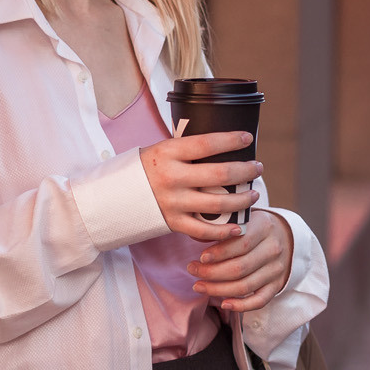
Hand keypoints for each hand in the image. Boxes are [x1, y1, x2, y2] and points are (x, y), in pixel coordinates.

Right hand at [140, 130, 261, 240]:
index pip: (207, 144)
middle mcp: (172, 177)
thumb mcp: (160, 150)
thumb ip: (187, 150)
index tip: (248, 138)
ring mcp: (173, 202)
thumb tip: (221, 144)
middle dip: (245, 170)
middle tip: (257, 168)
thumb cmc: (144, 169)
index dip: (231, 140)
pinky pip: (204, 230)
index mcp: (168, 153)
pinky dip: (224, 231)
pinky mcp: (172, 222)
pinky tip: (238, 226)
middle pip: (220, 175)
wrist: (112, 196)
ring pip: (218, 204)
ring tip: (253, 194)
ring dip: (242, 199)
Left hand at [188, 210, 292, 313]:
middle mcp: (273, 249)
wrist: (281, 235)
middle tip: (192, 270)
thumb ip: (220, 224)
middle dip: (211, 272)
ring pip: (245, 286)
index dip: (219, 253)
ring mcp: (276, 269)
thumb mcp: (240, 217)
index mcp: (264, 227)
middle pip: (240, 267)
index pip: (242, 243)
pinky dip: (241, 306)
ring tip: (199, 286)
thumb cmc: (252, 226)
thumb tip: (196, 234)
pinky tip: (224, 304)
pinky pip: (259, 300)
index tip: (201, 257)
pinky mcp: (276, 285)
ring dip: (218, 289)